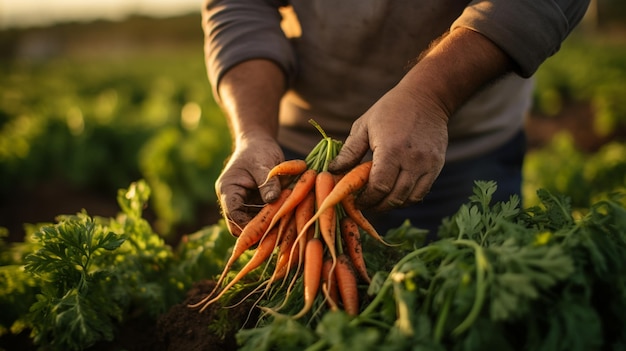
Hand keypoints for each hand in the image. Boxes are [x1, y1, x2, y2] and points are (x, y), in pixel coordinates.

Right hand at [215, 135, 283, 235]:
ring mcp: (243, 205)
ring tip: (286, 224)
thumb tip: (273, 200)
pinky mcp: (254, 206)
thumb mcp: (264, 164)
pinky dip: (274, 220)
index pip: (233, 216)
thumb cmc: (258, 150)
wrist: (258, 142)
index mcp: (228, 190)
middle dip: (259, 231)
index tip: (269, 227)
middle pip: (240, 226)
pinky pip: (262, 219)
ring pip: (252, 226)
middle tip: (281, 231)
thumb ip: (268, 182)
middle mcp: (232, 201)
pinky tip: (287, 217)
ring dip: (268, 226)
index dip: (249, 226)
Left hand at [328, 85, 448, 211]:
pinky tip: (395, 194)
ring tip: (379, 201)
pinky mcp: (437, 166)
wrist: (426, 97)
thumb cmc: (390, 109)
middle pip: (394, 198)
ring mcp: (428, 164)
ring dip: (392, 205)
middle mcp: (412, 160)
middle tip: (365, 204)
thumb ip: (349, 151)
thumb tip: (332, 171)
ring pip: (408, 199)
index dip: (366, 199)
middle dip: (377, 206)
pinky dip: (407, 198)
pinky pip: (421, 193)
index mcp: (391, 150)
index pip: (378, 187)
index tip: (355, 200)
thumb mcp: (364, 126)